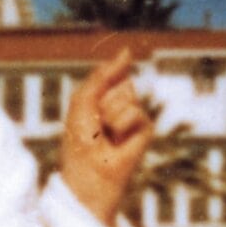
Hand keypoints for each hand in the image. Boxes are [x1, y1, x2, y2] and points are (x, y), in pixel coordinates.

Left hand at [59, 48, 151, 224]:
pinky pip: (137, 112)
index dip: (105, 78)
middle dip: (103, 101)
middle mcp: (119, 104)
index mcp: (101, 96)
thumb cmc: (79, 141)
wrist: (87, 174)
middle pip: (120, 82)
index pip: (110, 73)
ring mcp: (133, 116)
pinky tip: (118, 141)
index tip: (95, 99)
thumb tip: (128, 52)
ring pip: (129, 95)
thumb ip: (102, 75)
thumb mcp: (82, 100)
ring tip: (105, 134)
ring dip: (110, 114)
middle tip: (96, 124)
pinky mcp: (146, 129)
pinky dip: (122, 125)